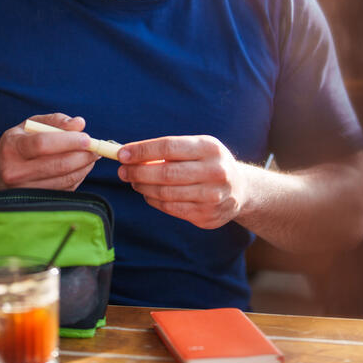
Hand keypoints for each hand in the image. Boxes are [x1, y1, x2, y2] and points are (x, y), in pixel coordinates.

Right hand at [0, 113, 97, 189]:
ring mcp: (24, 190)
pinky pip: (64, 189)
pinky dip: (77, 178)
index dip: (68, 141)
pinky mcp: (35, 201)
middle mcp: (15, 171)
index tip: (87, 139)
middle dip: (83, 156)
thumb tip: (79, 123)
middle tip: (97, 148)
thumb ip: (55, 121)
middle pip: (57, 165)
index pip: (43, 144)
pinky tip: (81, 167)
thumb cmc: (18, 143)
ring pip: (64, 180)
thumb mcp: (30, 125)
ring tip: (92, 156)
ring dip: (84, 167)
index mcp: (12, 147)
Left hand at [117, 135, 249, 228]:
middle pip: (166, 173)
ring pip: (166, 194)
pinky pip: (171, 209)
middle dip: (138, 172)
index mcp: (209, 148)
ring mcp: (212, 196)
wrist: (240, 189)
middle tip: (122, 171)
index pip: (168, 147)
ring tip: (133, 181)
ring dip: (143, 187)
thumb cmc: (208, 163)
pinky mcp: (207, 215)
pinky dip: (154, 201)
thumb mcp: (196, 148)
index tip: (122, 154)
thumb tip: (130, 155)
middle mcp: (215, 171)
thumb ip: (168, 151)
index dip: (142, 151)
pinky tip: (148, 194)